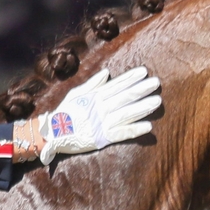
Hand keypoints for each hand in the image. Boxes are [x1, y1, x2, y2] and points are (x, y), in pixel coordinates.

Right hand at [38, 67, 160, 164]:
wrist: (52, 134)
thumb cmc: (64, 113)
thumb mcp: (76, 94)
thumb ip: (92, 84)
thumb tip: (106, 73)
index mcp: (94, 97)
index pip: (116, 85)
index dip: (130, 78)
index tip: (144, 71)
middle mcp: (100, 108)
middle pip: (124, 97)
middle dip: (141, 89)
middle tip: (156, 83)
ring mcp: (102, 123)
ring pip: (126, 113)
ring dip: (142, 108)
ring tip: (157, 101)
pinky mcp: (102, 138)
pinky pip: (121, 133)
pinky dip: (134, 130)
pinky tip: (148, 126)